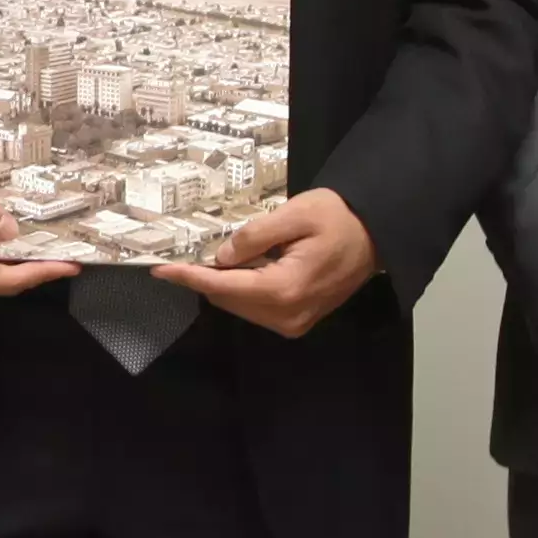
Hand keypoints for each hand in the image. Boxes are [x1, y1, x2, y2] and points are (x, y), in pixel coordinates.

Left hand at [163, 186, 381, 337]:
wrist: (377, 235)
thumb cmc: (339, 218)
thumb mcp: (296, 214)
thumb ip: (255, 236)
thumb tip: (221, 256)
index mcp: (285, 289)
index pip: (224, 286)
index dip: (189, 275)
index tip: (160, 269)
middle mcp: (287, 316)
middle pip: (228, 300)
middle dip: (204, 278)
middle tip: (188, 253)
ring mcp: (293, 323)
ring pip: (240, 307)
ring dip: (223, 284)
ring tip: (220, 256)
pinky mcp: (297, 322)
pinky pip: (256, 309)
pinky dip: (242, 290)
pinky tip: (242, 268)